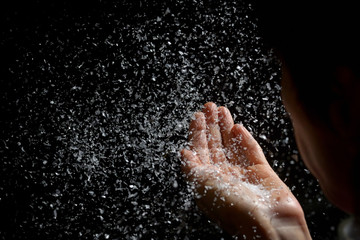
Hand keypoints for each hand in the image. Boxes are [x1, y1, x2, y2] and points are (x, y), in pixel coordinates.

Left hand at [181, 102, 311, 239]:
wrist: (267, 223)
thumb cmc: (232, 208)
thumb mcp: (202, 186)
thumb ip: (192, 168)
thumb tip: (184, 153)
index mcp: (208, 181)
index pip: (199, 151)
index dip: (197, 133)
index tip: (196, 116)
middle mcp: (223, 176)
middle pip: (215, 145)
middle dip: (211, 125)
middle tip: (210, 106)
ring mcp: (243, 174)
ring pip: (232, 145)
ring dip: (225, 127)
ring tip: (222, 109)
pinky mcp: (261, 172)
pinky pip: (250, 151)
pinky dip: (244, 139)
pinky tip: (238, 127)